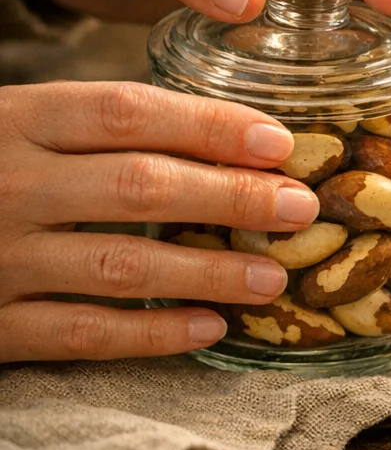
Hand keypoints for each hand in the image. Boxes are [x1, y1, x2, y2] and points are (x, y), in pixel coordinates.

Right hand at [0, 81, 318, 362]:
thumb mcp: (12, 125)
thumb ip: (91, 126)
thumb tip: (226, 133)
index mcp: (11, 120)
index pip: (126, 113)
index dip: (209, 126)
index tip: (278, 141)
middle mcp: (5, 184)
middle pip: (139, 187)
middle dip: (232, 198)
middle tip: (302, 207)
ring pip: (120, 267)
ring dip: (208, 274)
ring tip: (275, 277)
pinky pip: (80, 335)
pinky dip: (150, 336)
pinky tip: (210, 330)